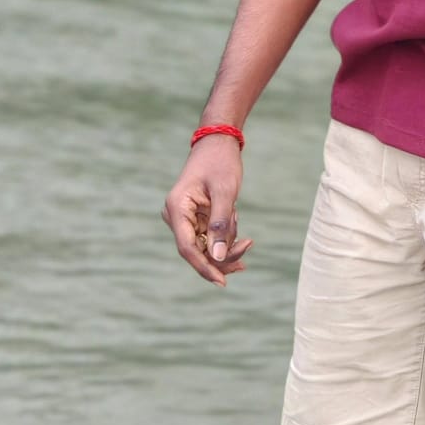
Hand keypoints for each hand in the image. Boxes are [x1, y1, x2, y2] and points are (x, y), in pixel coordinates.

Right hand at [162, 135, 253, 287]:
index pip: (187, 248)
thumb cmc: (220, 162)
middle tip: (248, 245)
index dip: (205, 267)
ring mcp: (185, 218)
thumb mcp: (224, 191)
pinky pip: (210, 236)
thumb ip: (221, 224)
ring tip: (236, 214)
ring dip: (226, 240)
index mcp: (177, 208)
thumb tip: (218, 258)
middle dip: (223, 252)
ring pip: (206, 246)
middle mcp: (176, 216)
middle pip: (198, 250)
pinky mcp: (195, 218)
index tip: (223, 282)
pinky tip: (234, 215)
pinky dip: (225, 233)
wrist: (219, 141)